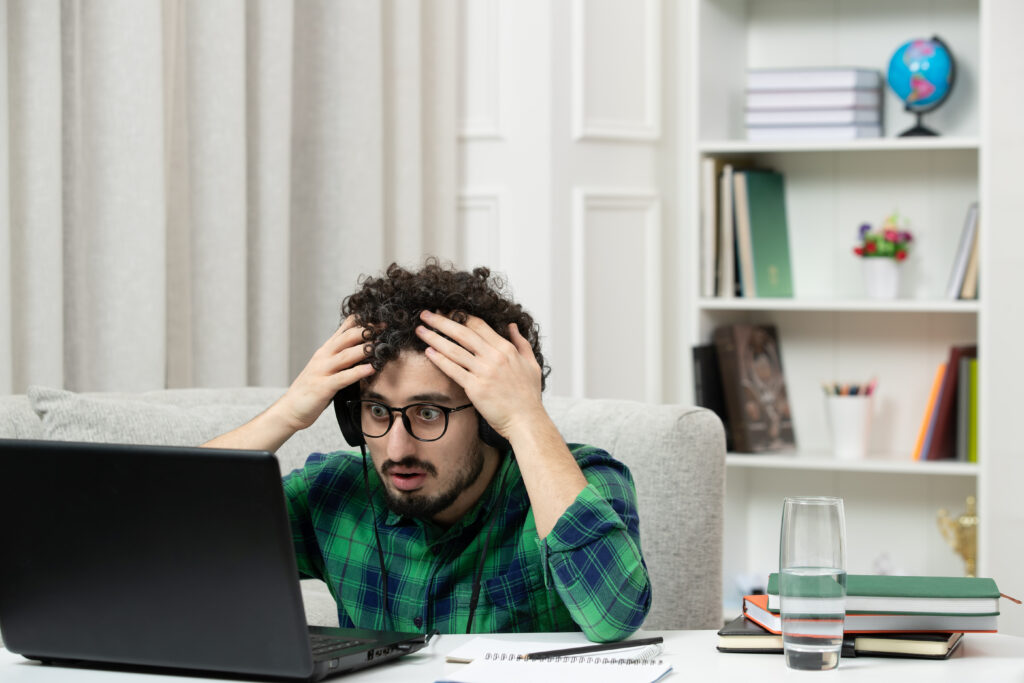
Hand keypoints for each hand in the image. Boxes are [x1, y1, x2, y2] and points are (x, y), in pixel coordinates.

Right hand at [277, 315, 375, 430]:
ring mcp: (322, 371)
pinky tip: (371, 369)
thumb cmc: (311, 389)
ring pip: (346, 355)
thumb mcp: (326, 366)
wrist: (290, 409)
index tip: (380, 318)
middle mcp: (323, 357)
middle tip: (385, 327)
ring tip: (381, 345)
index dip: (362, 322)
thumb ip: (340, 356)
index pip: (344, 330)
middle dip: (366, 331)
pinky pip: (343, 377)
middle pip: (346, 338)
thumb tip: (361, 348)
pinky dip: (358, 372)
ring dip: (364, 349)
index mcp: (325, 351)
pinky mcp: (323, 387)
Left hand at [415, 310, 543, 439]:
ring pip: (454, 350)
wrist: (526, 420)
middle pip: (462, 333)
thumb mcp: (531, 364)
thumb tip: (512, 326)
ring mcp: (484, 372)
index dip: (461, 316)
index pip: (479, 325)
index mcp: (506, 349)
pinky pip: (453, 370)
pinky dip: (439, 360)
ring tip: (420, 331)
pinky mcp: (475, 388)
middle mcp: (494, 357)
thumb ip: (521, 343)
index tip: (448, 312)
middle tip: (426, 314)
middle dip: (442, 321)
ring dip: (434, 338)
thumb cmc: (529, 396)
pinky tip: (428, 352)